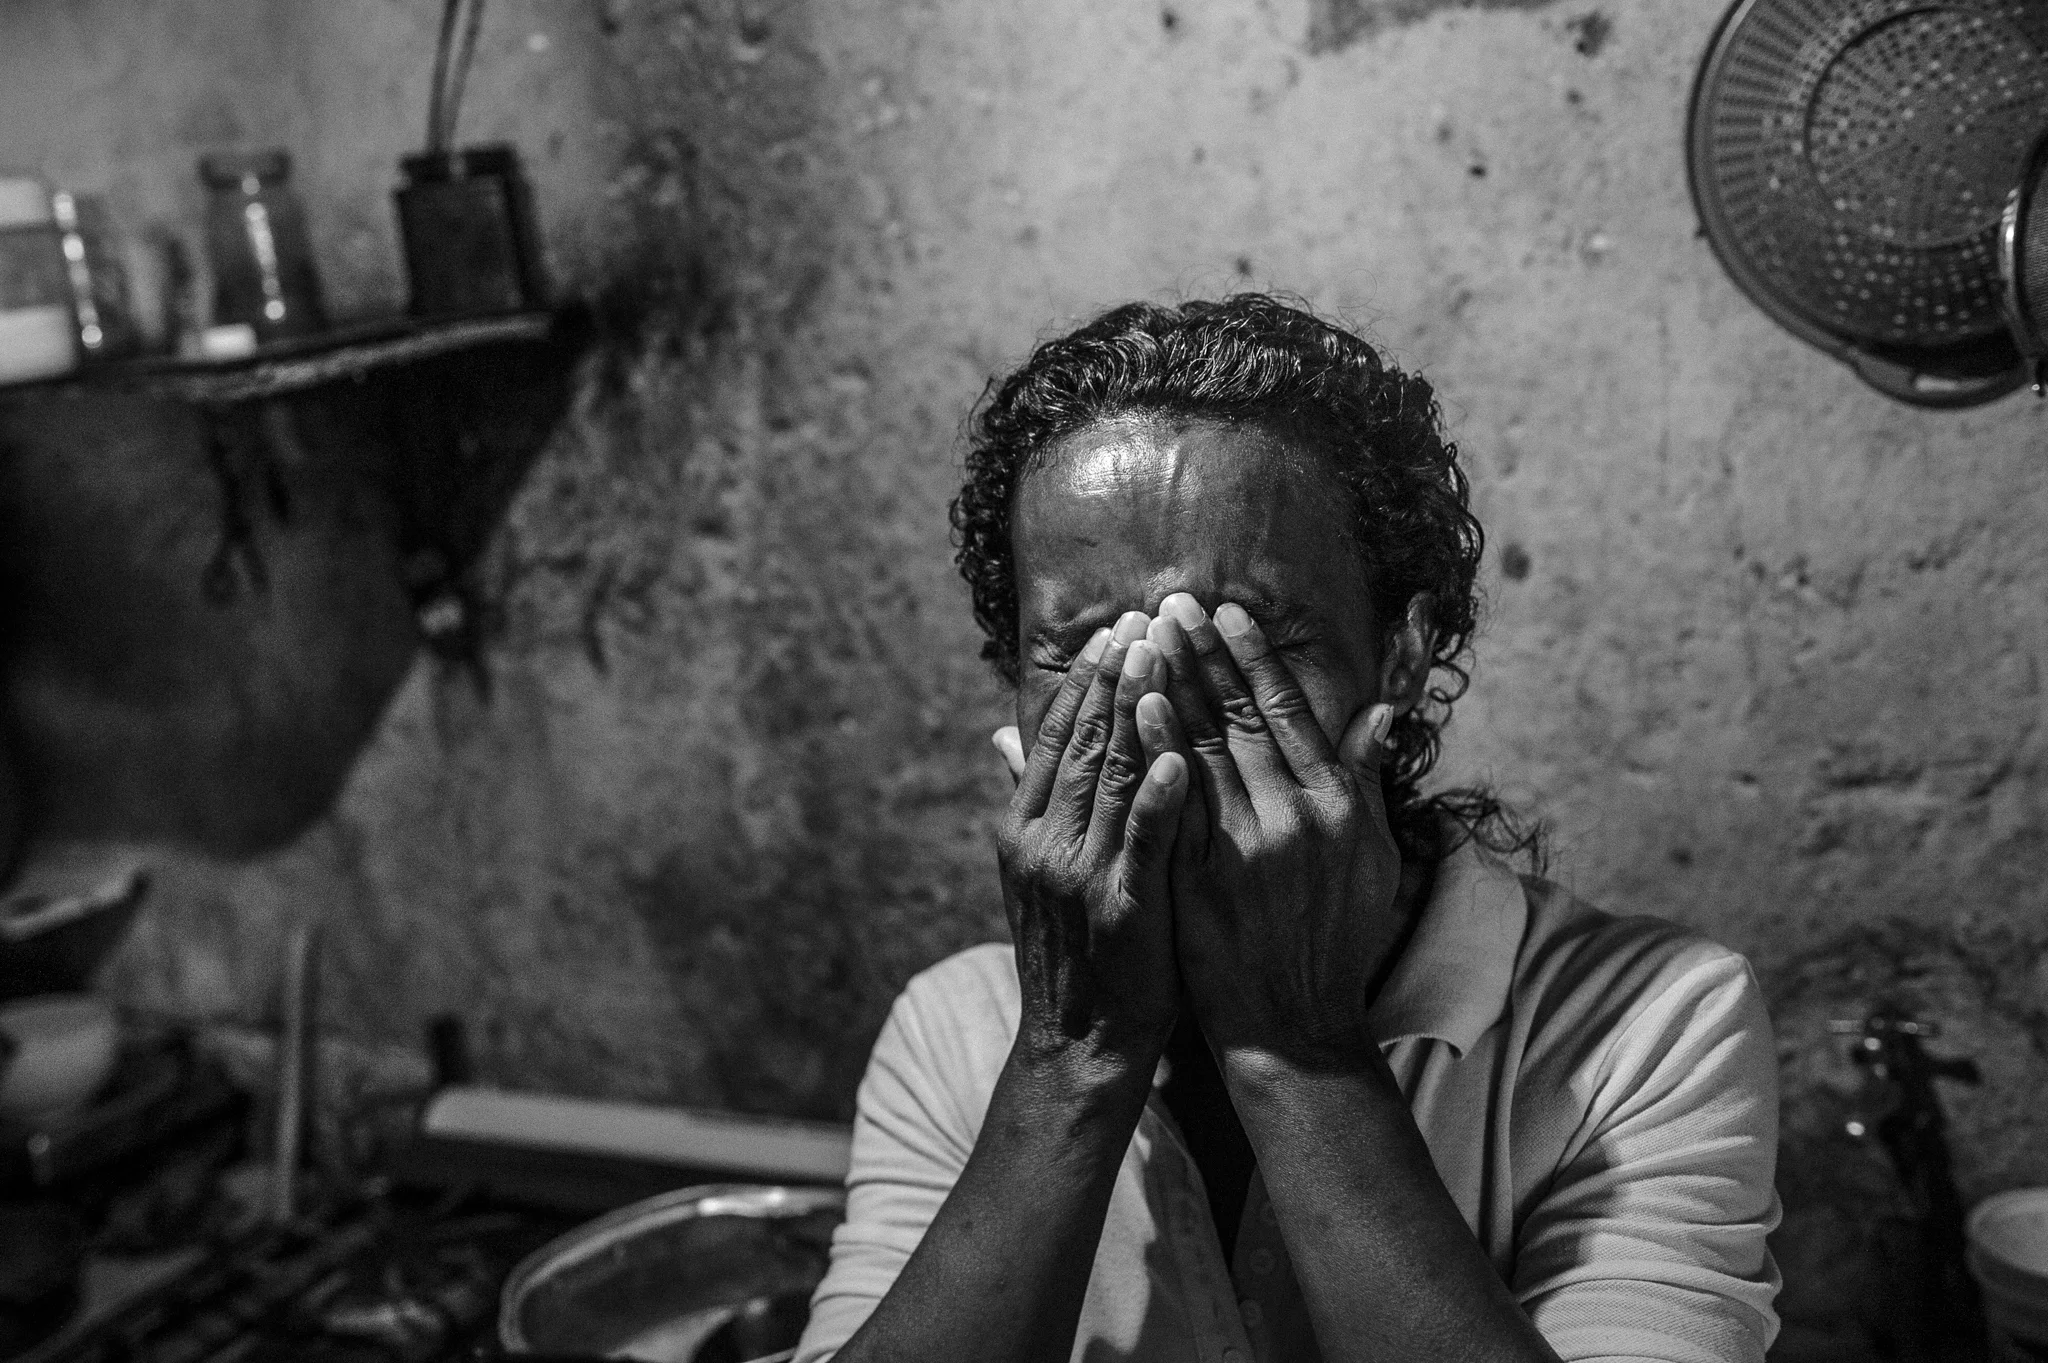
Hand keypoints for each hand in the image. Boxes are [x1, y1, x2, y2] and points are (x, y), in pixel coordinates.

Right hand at [995, 612, 1190, 1071]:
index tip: (1114, 628)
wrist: (1081, 1042)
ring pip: (1110, 777)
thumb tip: (999, 733)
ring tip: (1161, 656)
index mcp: (1022, 827)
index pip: (1055, 735)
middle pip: (1082, 742)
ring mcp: (1080, 875)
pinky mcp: (1122, 909)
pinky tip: (1178, 756)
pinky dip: (1157, 797)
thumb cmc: (1075, 949)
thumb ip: (1027, 797)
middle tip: (1146, 617)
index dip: (1086, 679)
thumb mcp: (1037, 867)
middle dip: (1114, 675)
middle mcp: (1042, 843)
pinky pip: (1141, 843)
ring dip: (1136, 712)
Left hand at [1138, 594, 1399, 1070]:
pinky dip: (1156, 748)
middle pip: (1238, 716)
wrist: (1295, 1027)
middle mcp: (1295, 816)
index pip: (1287, 710)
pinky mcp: (1202, 878)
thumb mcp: (1372, 857)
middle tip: (1170, 604)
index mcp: (1336, 803)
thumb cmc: (1336, 938)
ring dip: (1172, 682)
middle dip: (1201, 654)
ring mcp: (1246, 848)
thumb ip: (1364, 779)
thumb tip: (1381, 710)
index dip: (1252, 656)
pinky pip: (1175, 800)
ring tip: (1145, 637)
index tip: (1227, 612)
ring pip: (1202, 747)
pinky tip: (1137, 706)